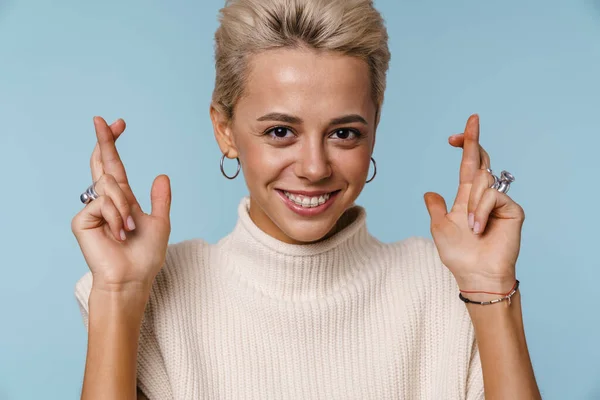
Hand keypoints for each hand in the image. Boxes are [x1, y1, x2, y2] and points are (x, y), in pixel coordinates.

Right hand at [71, 117, 171, 291]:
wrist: (132, 278)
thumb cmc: (145, 256)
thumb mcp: (159, 223)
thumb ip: (160, 199)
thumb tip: (162, 175)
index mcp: (122, 200)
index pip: (114, 166)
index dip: (112, 144)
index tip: (117, 124)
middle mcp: (104, 201)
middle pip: (102, 164)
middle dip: (104, 141)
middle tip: (101, 119)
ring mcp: (92, 209)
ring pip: (110, 186)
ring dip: (125, 207)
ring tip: (129, 229)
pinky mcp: (82, 220)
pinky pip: (103, 203)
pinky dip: (117, 217)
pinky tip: (118, 234)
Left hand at [423, 114, 524, 291]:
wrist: (475, 274)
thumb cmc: (458, 254)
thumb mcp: (439, 227)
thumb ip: (436, 207)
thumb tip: (429, 192)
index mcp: (467, 197)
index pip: (468, 165)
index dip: (465, 146)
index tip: (457, 134)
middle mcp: (484, 195)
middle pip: (480, 161)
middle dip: (473, 140)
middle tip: (471, 121)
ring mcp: (499, 202)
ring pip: (482, 181)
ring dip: (472, 203)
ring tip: (472, 227)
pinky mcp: (512, 210)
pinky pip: (492, 196)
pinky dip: (481, 210)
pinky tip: (479, 228)